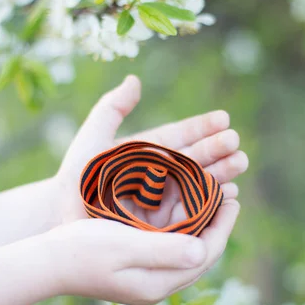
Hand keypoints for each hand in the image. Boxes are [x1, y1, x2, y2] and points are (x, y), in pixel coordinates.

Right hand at [0, 196, 239, 304]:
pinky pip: (168, 249)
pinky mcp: (134, 271)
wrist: (48, 263)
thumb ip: (164, 248)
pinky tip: (179, 210)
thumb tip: (203, 250)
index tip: (234, 198)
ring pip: (185, 252)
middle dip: (217, 226)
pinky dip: (180, 229)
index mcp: (159, 283)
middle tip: (228, 195)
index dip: (224, 227)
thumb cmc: (82, 250)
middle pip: (200, 255)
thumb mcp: (123, 245)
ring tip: (210, 198)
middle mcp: (157, 285)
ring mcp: (145, 280)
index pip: (205, 255)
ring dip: (200, 226)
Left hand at [56, 75, 247, 223]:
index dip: (202, 126)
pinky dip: (213, 204)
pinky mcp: (166, 224)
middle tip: (236, 143)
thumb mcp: (93, 138)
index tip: (223, 118)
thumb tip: (134, 79)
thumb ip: (112, 108)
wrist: (65, 215)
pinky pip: (194, 212)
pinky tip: (229, 195)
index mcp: (148, 151)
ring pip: (200, 184)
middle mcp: (161, 174)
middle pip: (195, 159)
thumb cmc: (78, 176)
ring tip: (239, 163)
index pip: (180, 135)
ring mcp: (165, 199)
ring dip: (222, 174)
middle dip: (218, 150)